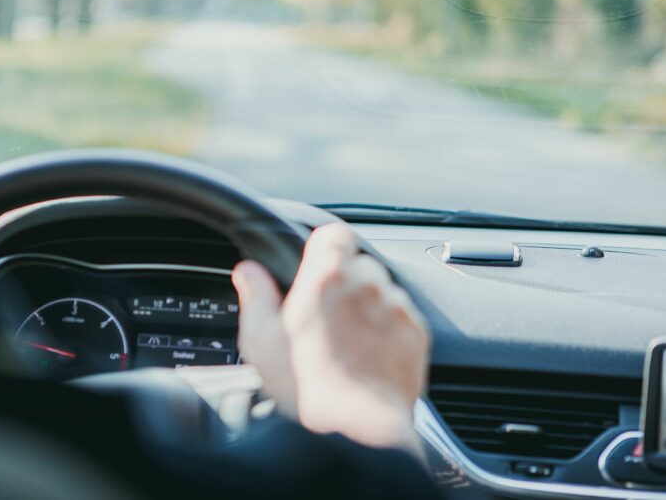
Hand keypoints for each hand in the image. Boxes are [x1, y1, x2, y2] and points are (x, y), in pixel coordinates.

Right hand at [233, 223, 430, 456]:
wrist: (356, 429)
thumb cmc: (307, 388)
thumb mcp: (261, 340)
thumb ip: (255, 295)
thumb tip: (248, 272)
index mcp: (327, 277)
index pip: (334, 234)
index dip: (324, 249)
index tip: (315, 268)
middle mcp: (367, 284)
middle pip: (358, 265)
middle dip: (344, 285)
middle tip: (326, 318)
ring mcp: (396, 308)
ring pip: (382, 292)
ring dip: (368, 308)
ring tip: (348, 344)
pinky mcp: (416, 334)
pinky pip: (402, 319)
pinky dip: (388, 332)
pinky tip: (368, 358)